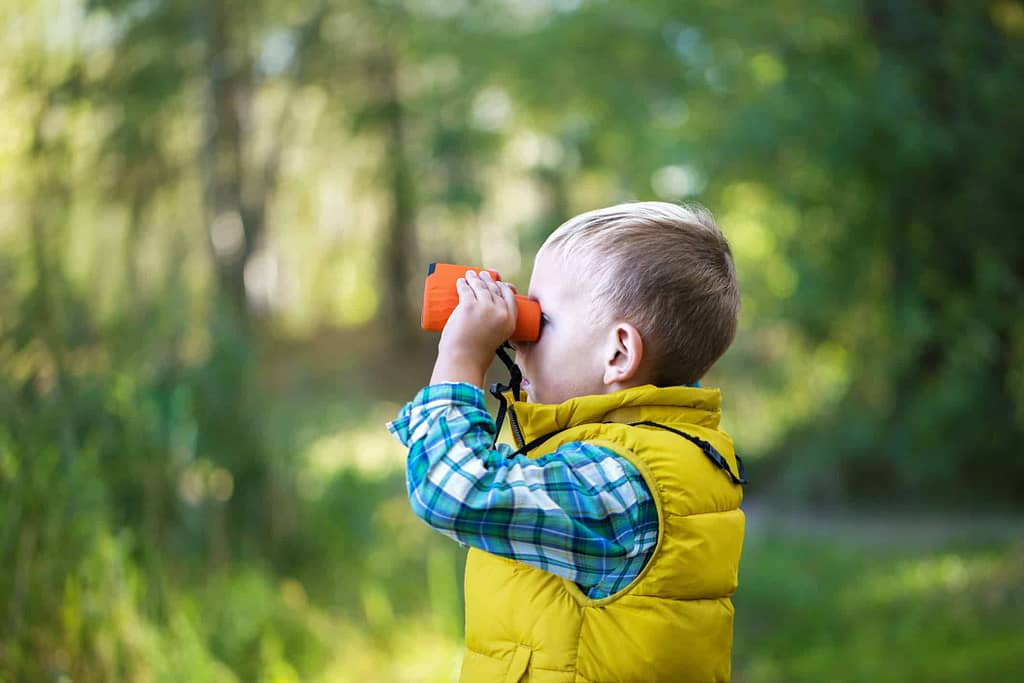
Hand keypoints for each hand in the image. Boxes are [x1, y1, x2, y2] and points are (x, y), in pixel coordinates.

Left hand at [429, 270, 517, 387]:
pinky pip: (466, 289)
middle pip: (495, 289)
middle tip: (482, 275)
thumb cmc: (476, 356)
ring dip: (475, 278)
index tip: (498, 283)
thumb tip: (483, 324)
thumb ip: (493, 331)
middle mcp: (500, 312)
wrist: (464, 361)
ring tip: (469, 275)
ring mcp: (485, 307)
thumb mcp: (494, 342)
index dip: (503, 287)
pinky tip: (460, 281)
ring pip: (480, 286)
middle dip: (488, 279)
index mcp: (510, 321)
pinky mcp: (468, 306)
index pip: (510, 297)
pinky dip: (462, 283)